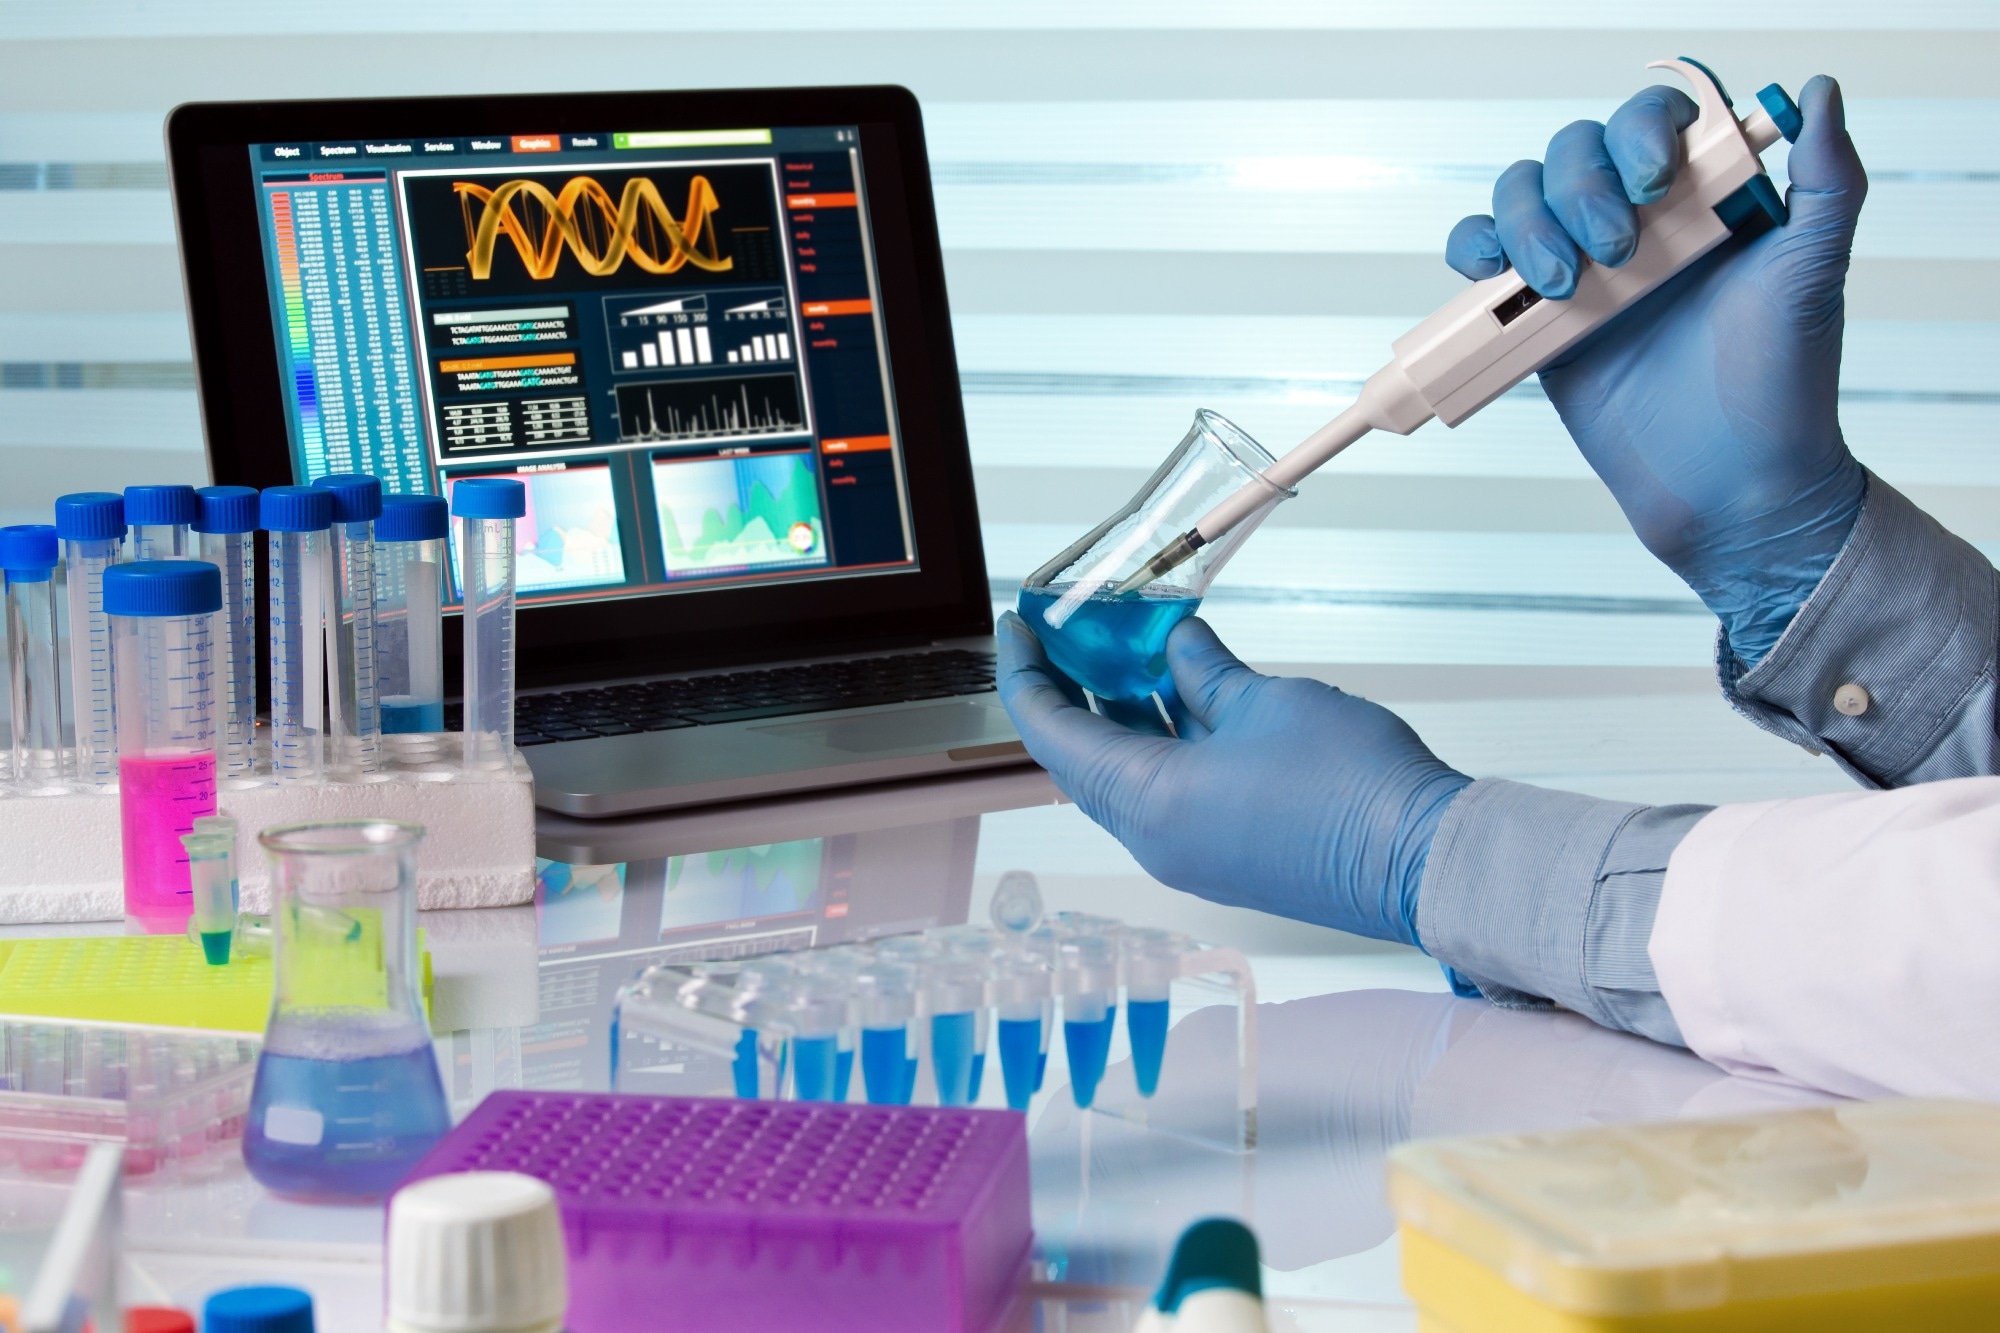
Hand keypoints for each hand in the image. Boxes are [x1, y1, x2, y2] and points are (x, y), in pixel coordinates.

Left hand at [996, 611, 1469, 946]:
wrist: (1424, 860)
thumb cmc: (1351, 789)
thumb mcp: (1264, 703)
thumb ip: (1206, 672)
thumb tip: (1178, 645)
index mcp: (1147, 804)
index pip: (1053, 734)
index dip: (1027, 675)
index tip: (1020, 626)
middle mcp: (1156, 838)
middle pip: (1082, 758)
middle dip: (1070, 690)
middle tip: (1068, 633)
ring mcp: (1190, 851)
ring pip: (1128, 774)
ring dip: (1121, 713)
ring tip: (1125, 650)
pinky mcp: (1225, 853)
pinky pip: (1169, 791)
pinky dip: (1162, 740)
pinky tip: (1181, 691)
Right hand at [1444, 75, 1868, 664]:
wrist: (1729, 487)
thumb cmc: (1780, 386)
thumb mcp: (1811, 274)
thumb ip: (1828, 184)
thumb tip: (1820, 95)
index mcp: (1703, 198)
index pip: (1651, 121)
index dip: (1637, 133)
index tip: (1653, 185)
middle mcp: (1640, 223)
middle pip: (1573, 151)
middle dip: (1579, 189)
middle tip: (1616, 254)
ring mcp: (1584, 269)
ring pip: (1520, 195)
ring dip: (1525, 221)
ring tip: (1563, 285)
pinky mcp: (1540, 321)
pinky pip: (1485, 259)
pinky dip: (1472, 249)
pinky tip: (1493, 276)